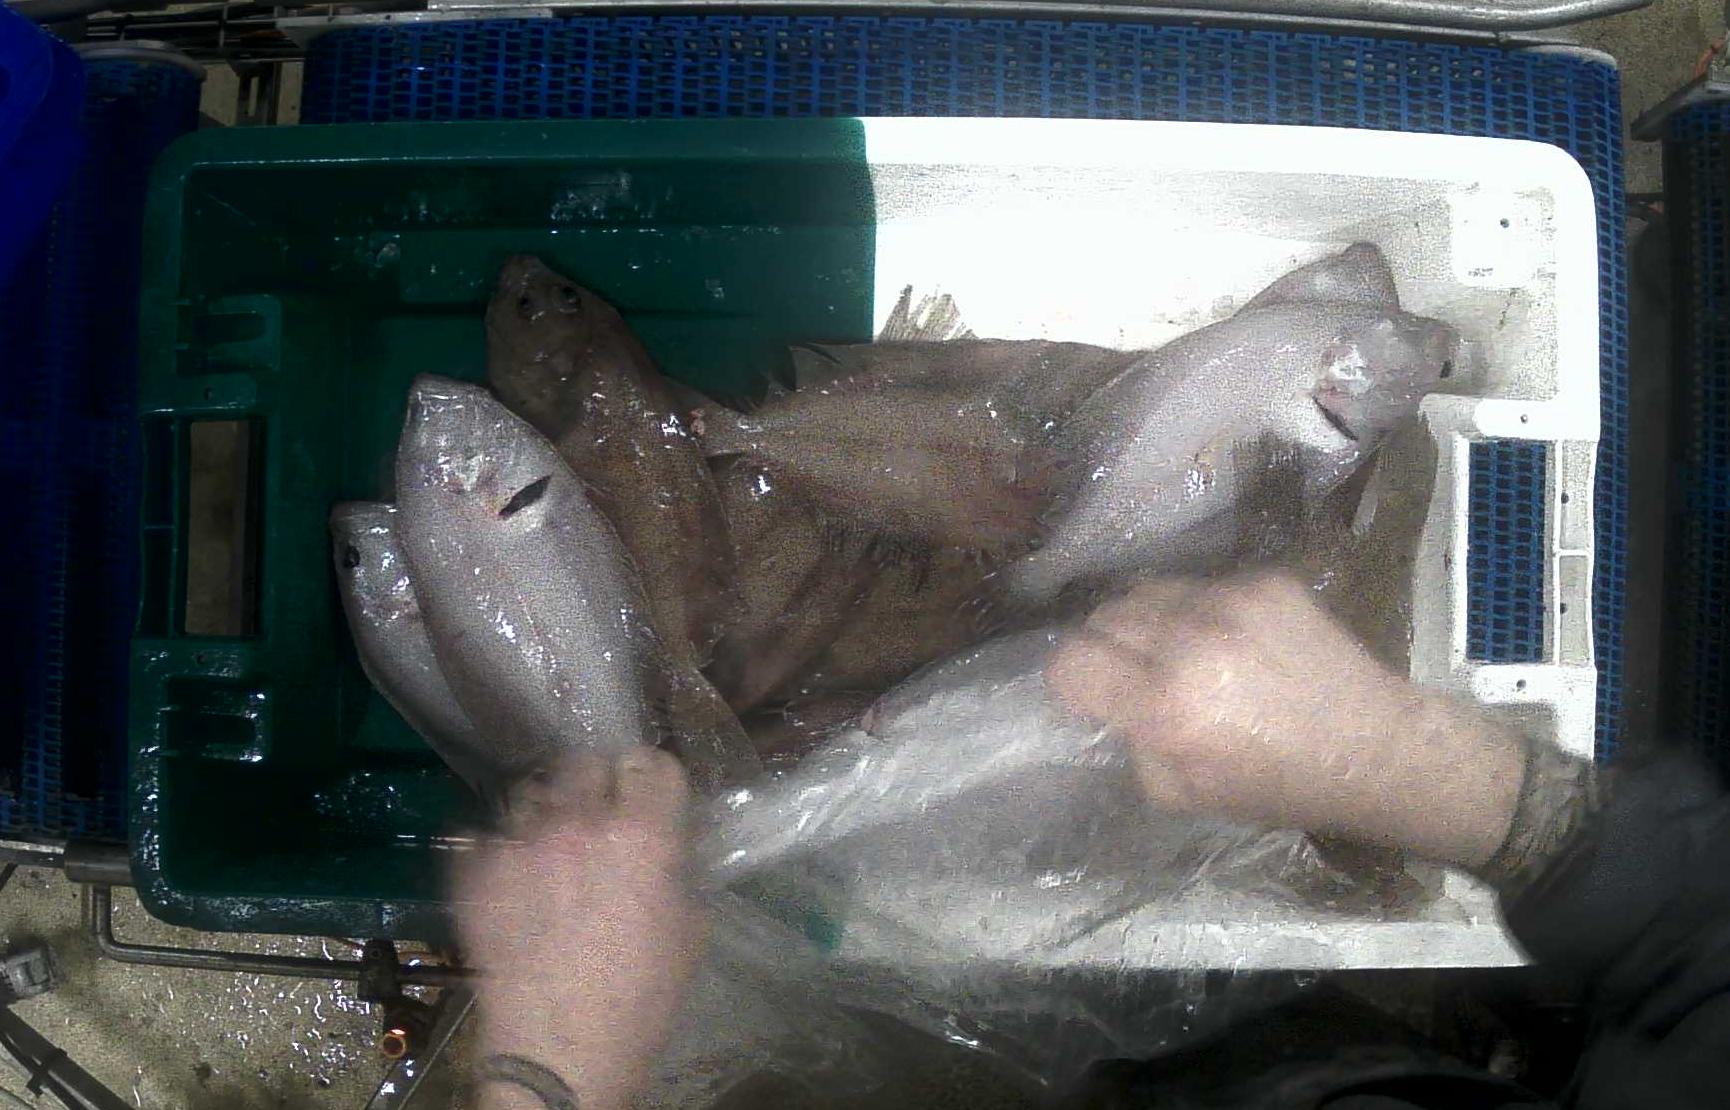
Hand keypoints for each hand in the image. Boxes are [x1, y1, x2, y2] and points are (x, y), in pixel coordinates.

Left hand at [455, 748, 705, 1109]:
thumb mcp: (688, 934)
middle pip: (587, 762)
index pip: (653, 762)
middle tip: (603, 813)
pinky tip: (513, 871)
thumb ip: (679, 874)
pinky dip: (502, 845)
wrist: (557, 1058)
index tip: (652, 796)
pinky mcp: (477, 873)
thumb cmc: (638, 1004)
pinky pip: (486, 834)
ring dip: (549, 808)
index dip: (655, 779)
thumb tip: (669, 851)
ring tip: (552, 839)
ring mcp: (521, 845)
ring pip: (533, 790)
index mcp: (643, 835)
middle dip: (599, 782)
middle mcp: (580, 824)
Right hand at [1046, 571, 1525, 869]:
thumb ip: (1133, 745)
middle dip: (1103, 648)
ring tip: (1172, 651)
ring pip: (1144, 590)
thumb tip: (1109, 708)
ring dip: (1145, 621)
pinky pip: (1199, 584)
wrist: (1373, 747)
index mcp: (1165, 706)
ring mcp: (1229, 601)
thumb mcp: (1184, 794)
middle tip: (1130, 675)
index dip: (1068, 681)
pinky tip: (1228, 641)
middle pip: (1100, 617)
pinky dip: (1197, 611)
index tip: (1086, 694)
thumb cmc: (1277, 784)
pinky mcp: (1264, 580)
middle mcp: (1189, 642)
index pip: (1070, 662)